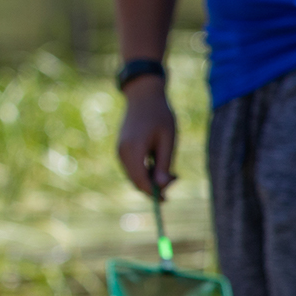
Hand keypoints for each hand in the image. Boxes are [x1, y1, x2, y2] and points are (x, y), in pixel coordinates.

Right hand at [117, 80, 177, 195]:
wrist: (143, 96)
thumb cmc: (160, 116)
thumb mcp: (168, 140)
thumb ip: (164, 164)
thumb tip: (162, 187)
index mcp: (133, 150)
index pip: (141, 182)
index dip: (154, 193)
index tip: (168, 199)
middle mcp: (122, 153)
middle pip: (136, 182)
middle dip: (154, 186)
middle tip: (176, 177)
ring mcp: (119, 151)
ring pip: (134, 176)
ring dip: (150, 179)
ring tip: (171, 168)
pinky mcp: (121, 149)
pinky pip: (132, 168)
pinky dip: (145, 171)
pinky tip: (159, 161)